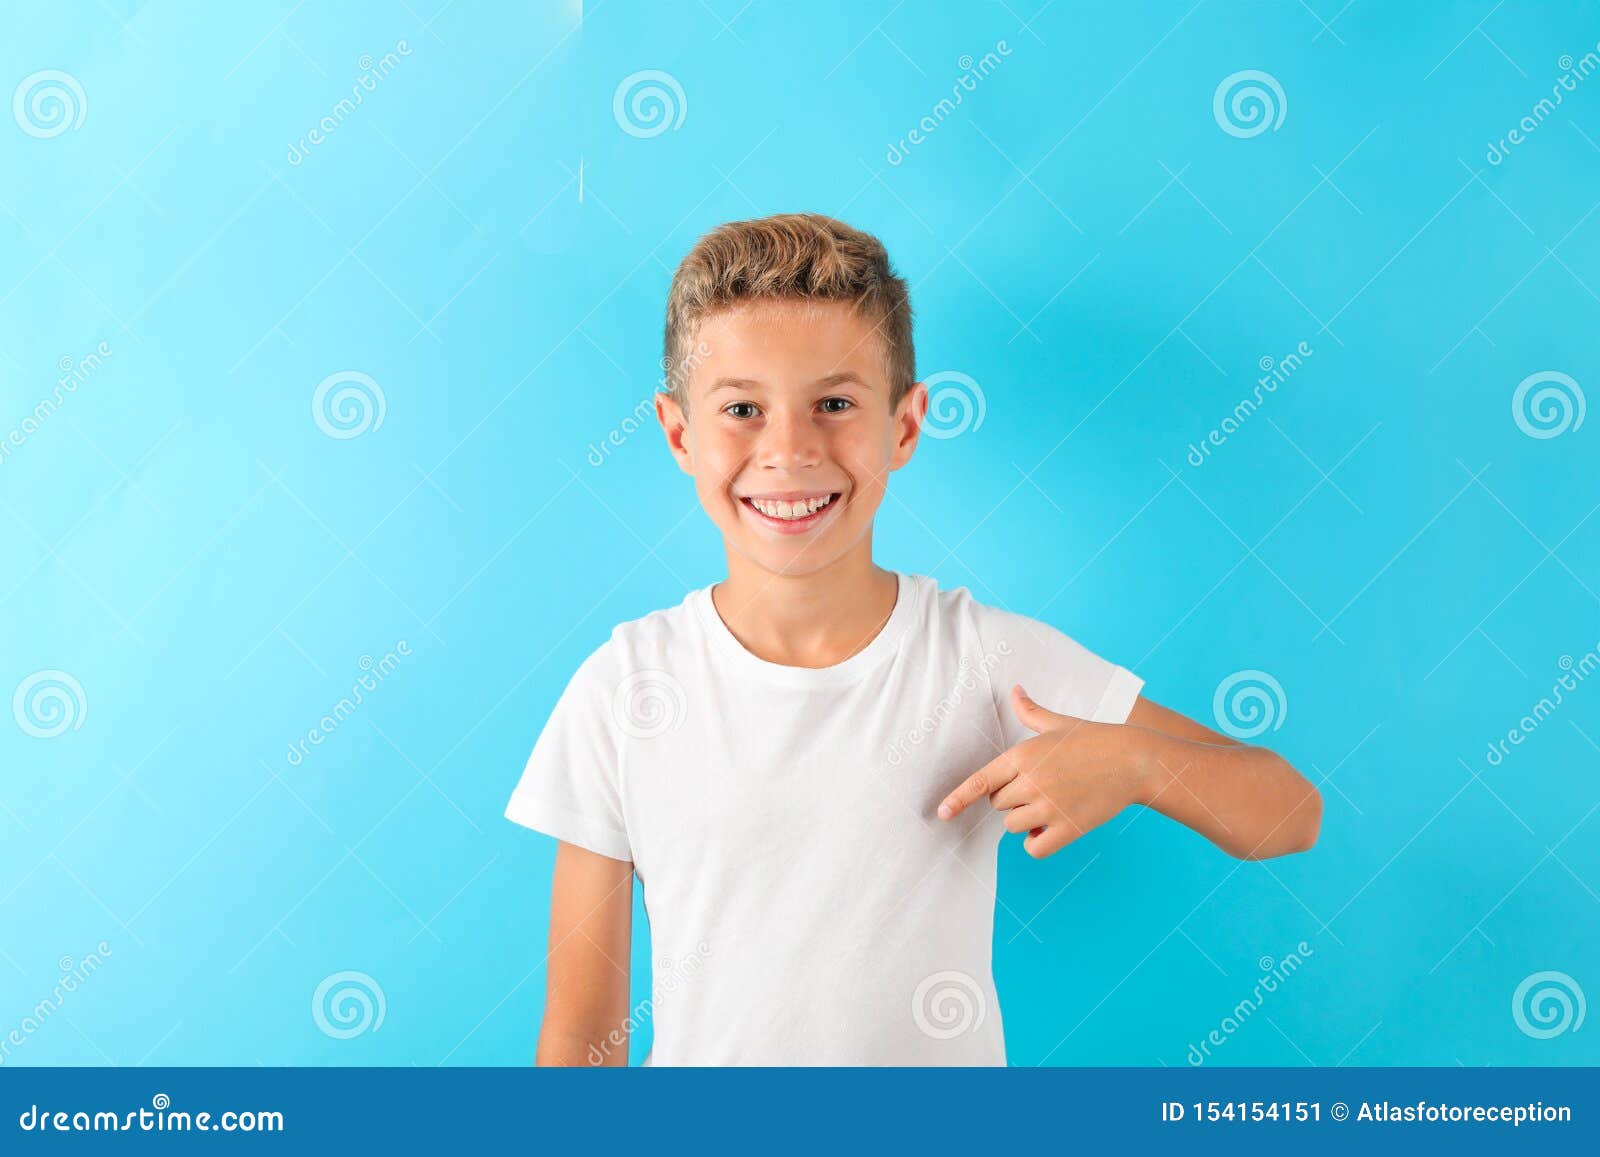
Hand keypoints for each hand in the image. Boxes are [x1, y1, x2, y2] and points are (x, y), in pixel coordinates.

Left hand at [936, 684, 1148, 857]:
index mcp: (1022, 755)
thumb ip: (1029, 711)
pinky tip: (1050, 829)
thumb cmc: (1095, 739)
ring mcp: (1048, 807)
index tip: (941, 813)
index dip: (957, 799)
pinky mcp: (1066, 828)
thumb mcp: (1058, 723)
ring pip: (1012, 826)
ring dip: (1024, 820)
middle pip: (997, 804)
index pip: (979, 782)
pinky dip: (1036, 842)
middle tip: (1041, 786)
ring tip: (1051, 803)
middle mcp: (1030, 782)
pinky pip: (1033, 848)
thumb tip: (1014, 689)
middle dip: (1011, 799)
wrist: (1134, 760)